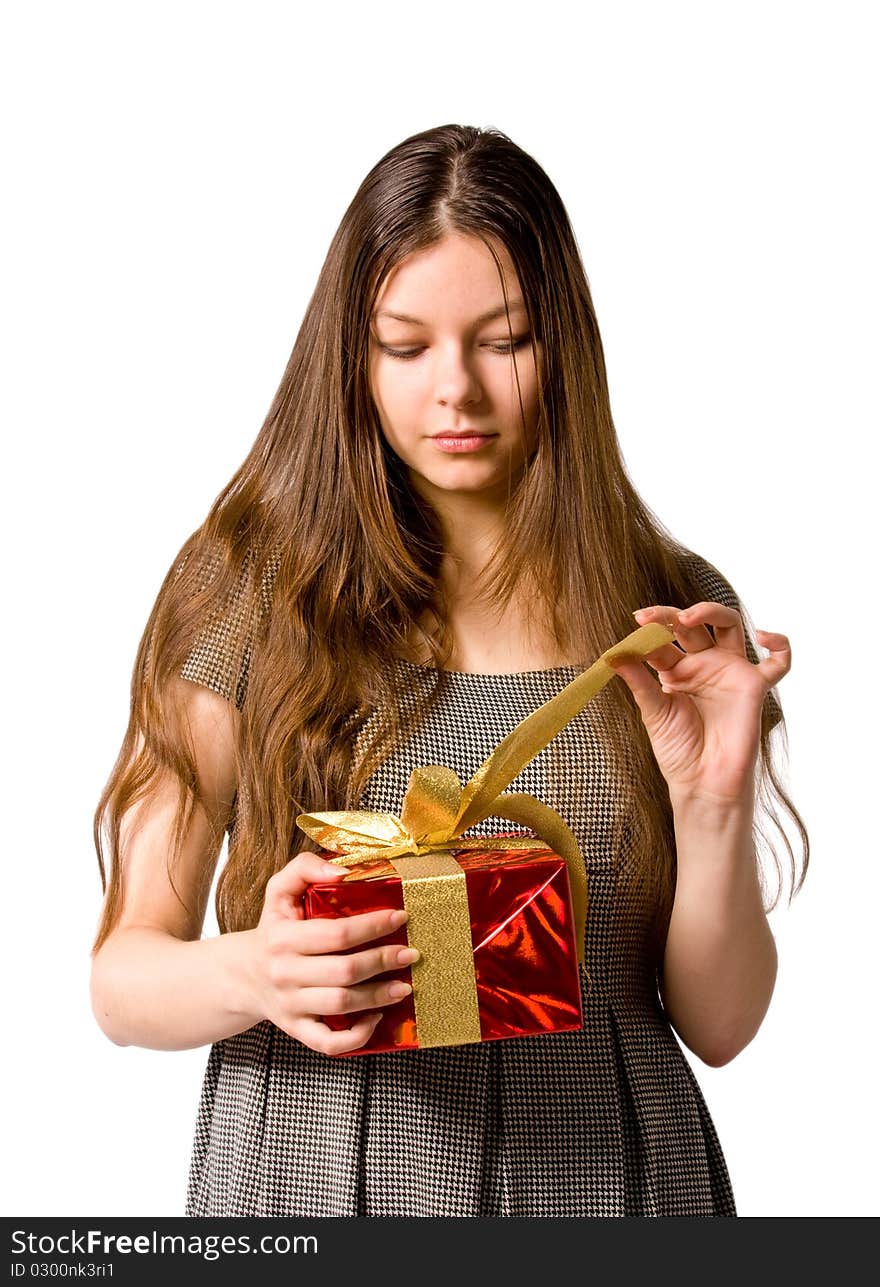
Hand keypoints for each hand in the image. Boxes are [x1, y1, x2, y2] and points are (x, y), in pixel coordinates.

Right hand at [247, 851, 418, 1053]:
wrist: (243, 975)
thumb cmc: (272, 929)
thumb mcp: (278, 891)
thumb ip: (304, 868)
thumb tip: (341, 872)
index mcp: (283, 938)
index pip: (337, 933)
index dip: (373, 925)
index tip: (400, 918)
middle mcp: (285, 974)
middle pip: (345, 971)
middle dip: (384, 961)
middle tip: (411, 953)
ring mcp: (291, 1006)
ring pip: (342, 1005)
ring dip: (380, 997)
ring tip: (404, 985)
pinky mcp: (296, 1030)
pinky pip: (329, 1044)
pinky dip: (358, 1036)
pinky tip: (377, 1018)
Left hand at [606, 602, 790, 805]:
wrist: (703, 784)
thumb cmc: (678, 752)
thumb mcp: (654, 712)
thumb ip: (639, 681)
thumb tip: (614, 653)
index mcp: (676, 669)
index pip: (664, 638)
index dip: (650, 628)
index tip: (636, 623)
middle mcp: (704, 665)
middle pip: (693, 625)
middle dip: (671, 615)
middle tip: (650, 617)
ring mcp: (730, 672)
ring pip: (730, 625)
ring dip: (711, 611)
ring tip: (687, 617)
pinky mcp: (754, 686)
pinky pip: (779, 662)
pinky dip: (780, 644)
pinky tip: (763, 637)